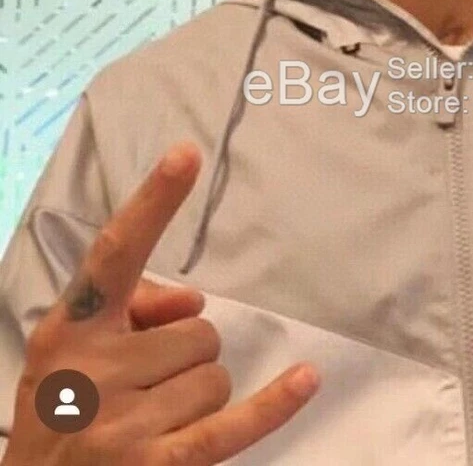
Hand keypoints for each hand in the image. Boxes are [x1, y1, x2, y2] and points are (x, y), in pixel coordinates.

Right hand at [3, 143, 319, 465]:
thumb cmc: (62, 416)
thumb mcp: (75, 352)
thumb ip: (132, 308)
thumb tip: (194, 300)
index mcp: (70, 329)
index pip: (117, 253)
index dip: (154, 202)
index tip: (188, 153)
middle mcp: (91, 370)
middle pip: (197, 330)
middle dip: (182, 357)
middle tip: (141, 390)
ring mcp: (119, 424)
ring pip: (215, 376)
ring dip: (196, 398)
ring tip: (149, 424)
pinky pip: (228, 425)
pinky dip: (271, 405)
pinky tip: (305, 380)